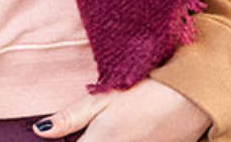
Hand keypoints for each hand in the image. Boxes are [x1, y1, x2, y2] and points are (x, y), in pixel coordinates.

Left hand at [30, 77, 210, 141]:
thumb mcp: (102, 99)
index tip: (58, 139)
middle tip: (87, 130)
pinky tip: (125, 133)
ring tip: (109, 129)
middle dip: (81, 140)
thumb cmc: (144, 93)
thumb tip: (40, 130)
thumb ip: (70, 118)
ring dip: (103, 141)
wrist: (190, 98)